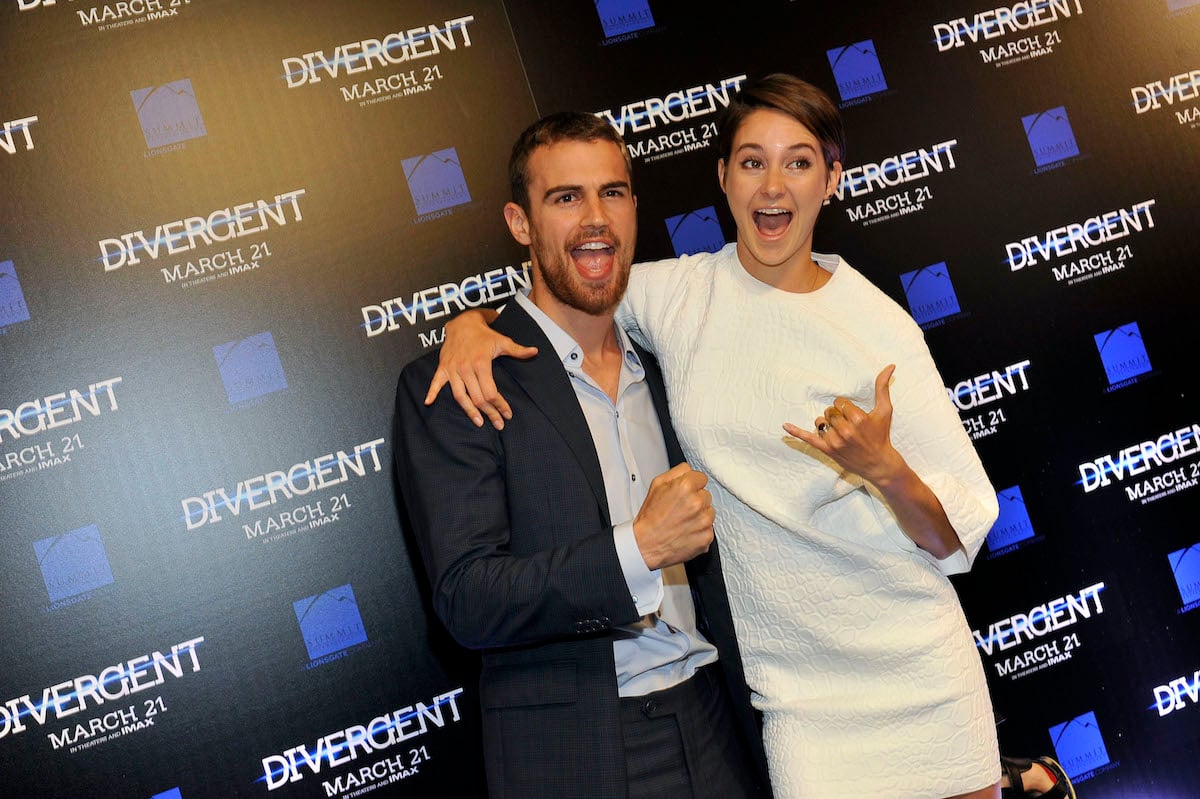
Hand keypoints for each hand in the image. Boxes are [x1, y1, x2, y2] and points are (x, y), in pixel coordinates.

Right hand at [424, 309, 537, 428]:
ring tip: (479, 422)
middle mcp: (465, 368)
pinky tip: (428, 403)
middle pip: (477, 398)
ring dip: (469, 411)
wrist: (463, 323)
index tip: (507, 414)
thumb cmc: (484, 335)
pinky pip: (436, 382)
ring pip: (460, 396)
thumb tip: (535, 352)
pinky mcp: (443, 368)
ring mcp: (453, 369)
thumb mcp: (502, 341)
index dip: (500, 405)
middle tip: (498, 424)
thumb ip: (518, 350)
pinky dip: (432, 392)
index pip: (491, 392)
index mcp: (481, 364)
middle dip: (490, 413)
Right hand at [632, 463, 715, 569]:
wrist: (646, 544)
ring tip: (683, 521)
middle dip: (696, 500)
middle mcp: (697, 503)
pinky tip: (686, 532)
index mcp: (685, 487)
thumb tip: (690, 470)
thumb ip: (677, 472)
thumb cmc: (650, 517)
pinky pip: (709, 529)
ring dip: (700, 516)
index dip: (692, 485)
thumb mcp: (657, 485)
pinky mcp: (706, 537)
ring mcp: (703, 521)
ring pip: (709, 512)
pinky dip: (700, 531)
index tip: (685, 493)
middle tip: (680, 509)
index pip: (702, 478)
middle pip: (706, 495)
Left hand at [782, 365, 904, 485]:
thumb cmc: (881, 435)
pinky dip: (796, 432)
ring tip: (840, 432)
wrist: (878, 464)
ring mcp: (835, 442)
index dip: (846, 408)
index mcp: (858, 419)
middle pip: (829, 412)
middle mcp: (846, 431)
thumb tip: (890, 365)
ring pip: (820, 423)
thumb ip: (883, 387)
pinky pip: (808, 439)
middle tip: (849, 426)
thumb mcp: (885, 410)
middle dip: (837, 416)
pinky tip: (784, 426)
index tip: (854, 416)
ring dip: (827, 425)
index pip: (840, 403)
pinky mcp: (827, 450)